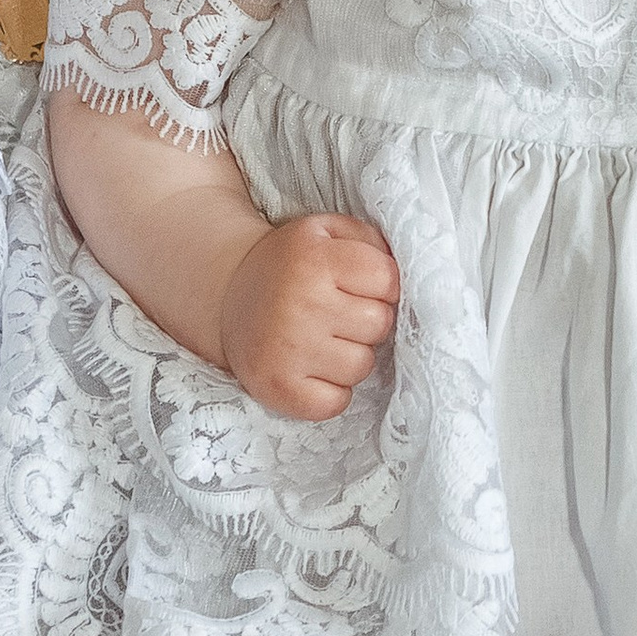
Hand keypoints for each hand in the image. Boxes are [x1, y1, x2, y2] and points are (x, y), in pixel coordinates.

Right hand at [219, 212, 399, 419]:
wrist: (227, 295)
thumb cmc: (290, 265)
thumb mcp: (325, 232)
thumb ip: (371, 241)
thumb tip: (409, 273)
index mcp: (315, 259)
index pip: (388, 280)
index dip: (382, 285)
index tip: (359, 286)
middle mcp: (301, 304)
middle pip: (379, 324)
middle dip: (367, 320)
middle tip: (338, 314)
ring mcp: (288, 350)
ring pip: (361, 365)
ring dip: (351, 355)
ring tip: (324, 340)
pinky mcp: (278, 388)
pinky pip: (336, 402)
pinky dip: (332, 391)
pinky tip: (314, 369)